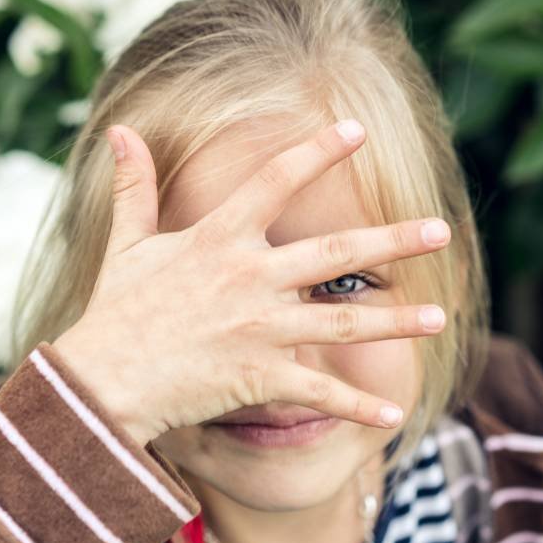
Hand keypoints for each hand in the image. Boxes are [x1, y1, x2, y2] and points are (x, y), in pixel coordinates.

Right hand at [51, 119, 451, 445]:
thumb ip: (134, 187)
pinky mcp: (260, 376)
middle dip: (392, 240)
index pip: (276, 182)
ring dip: (395, 321)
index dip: (318, 153)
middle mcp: (250, 278)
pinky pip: (318, 393)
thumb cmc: (114, 311)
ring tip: (440, 316)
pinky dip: (356, 406)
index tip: (356, 130)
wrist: (102, 381)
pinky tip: (395, 413)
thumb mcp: (125, 243)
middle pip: (335, 253)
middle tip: (440, 228)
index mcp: (219, 238)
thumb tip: (120, 130)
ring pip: (342, 322)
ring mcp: (259, 329)